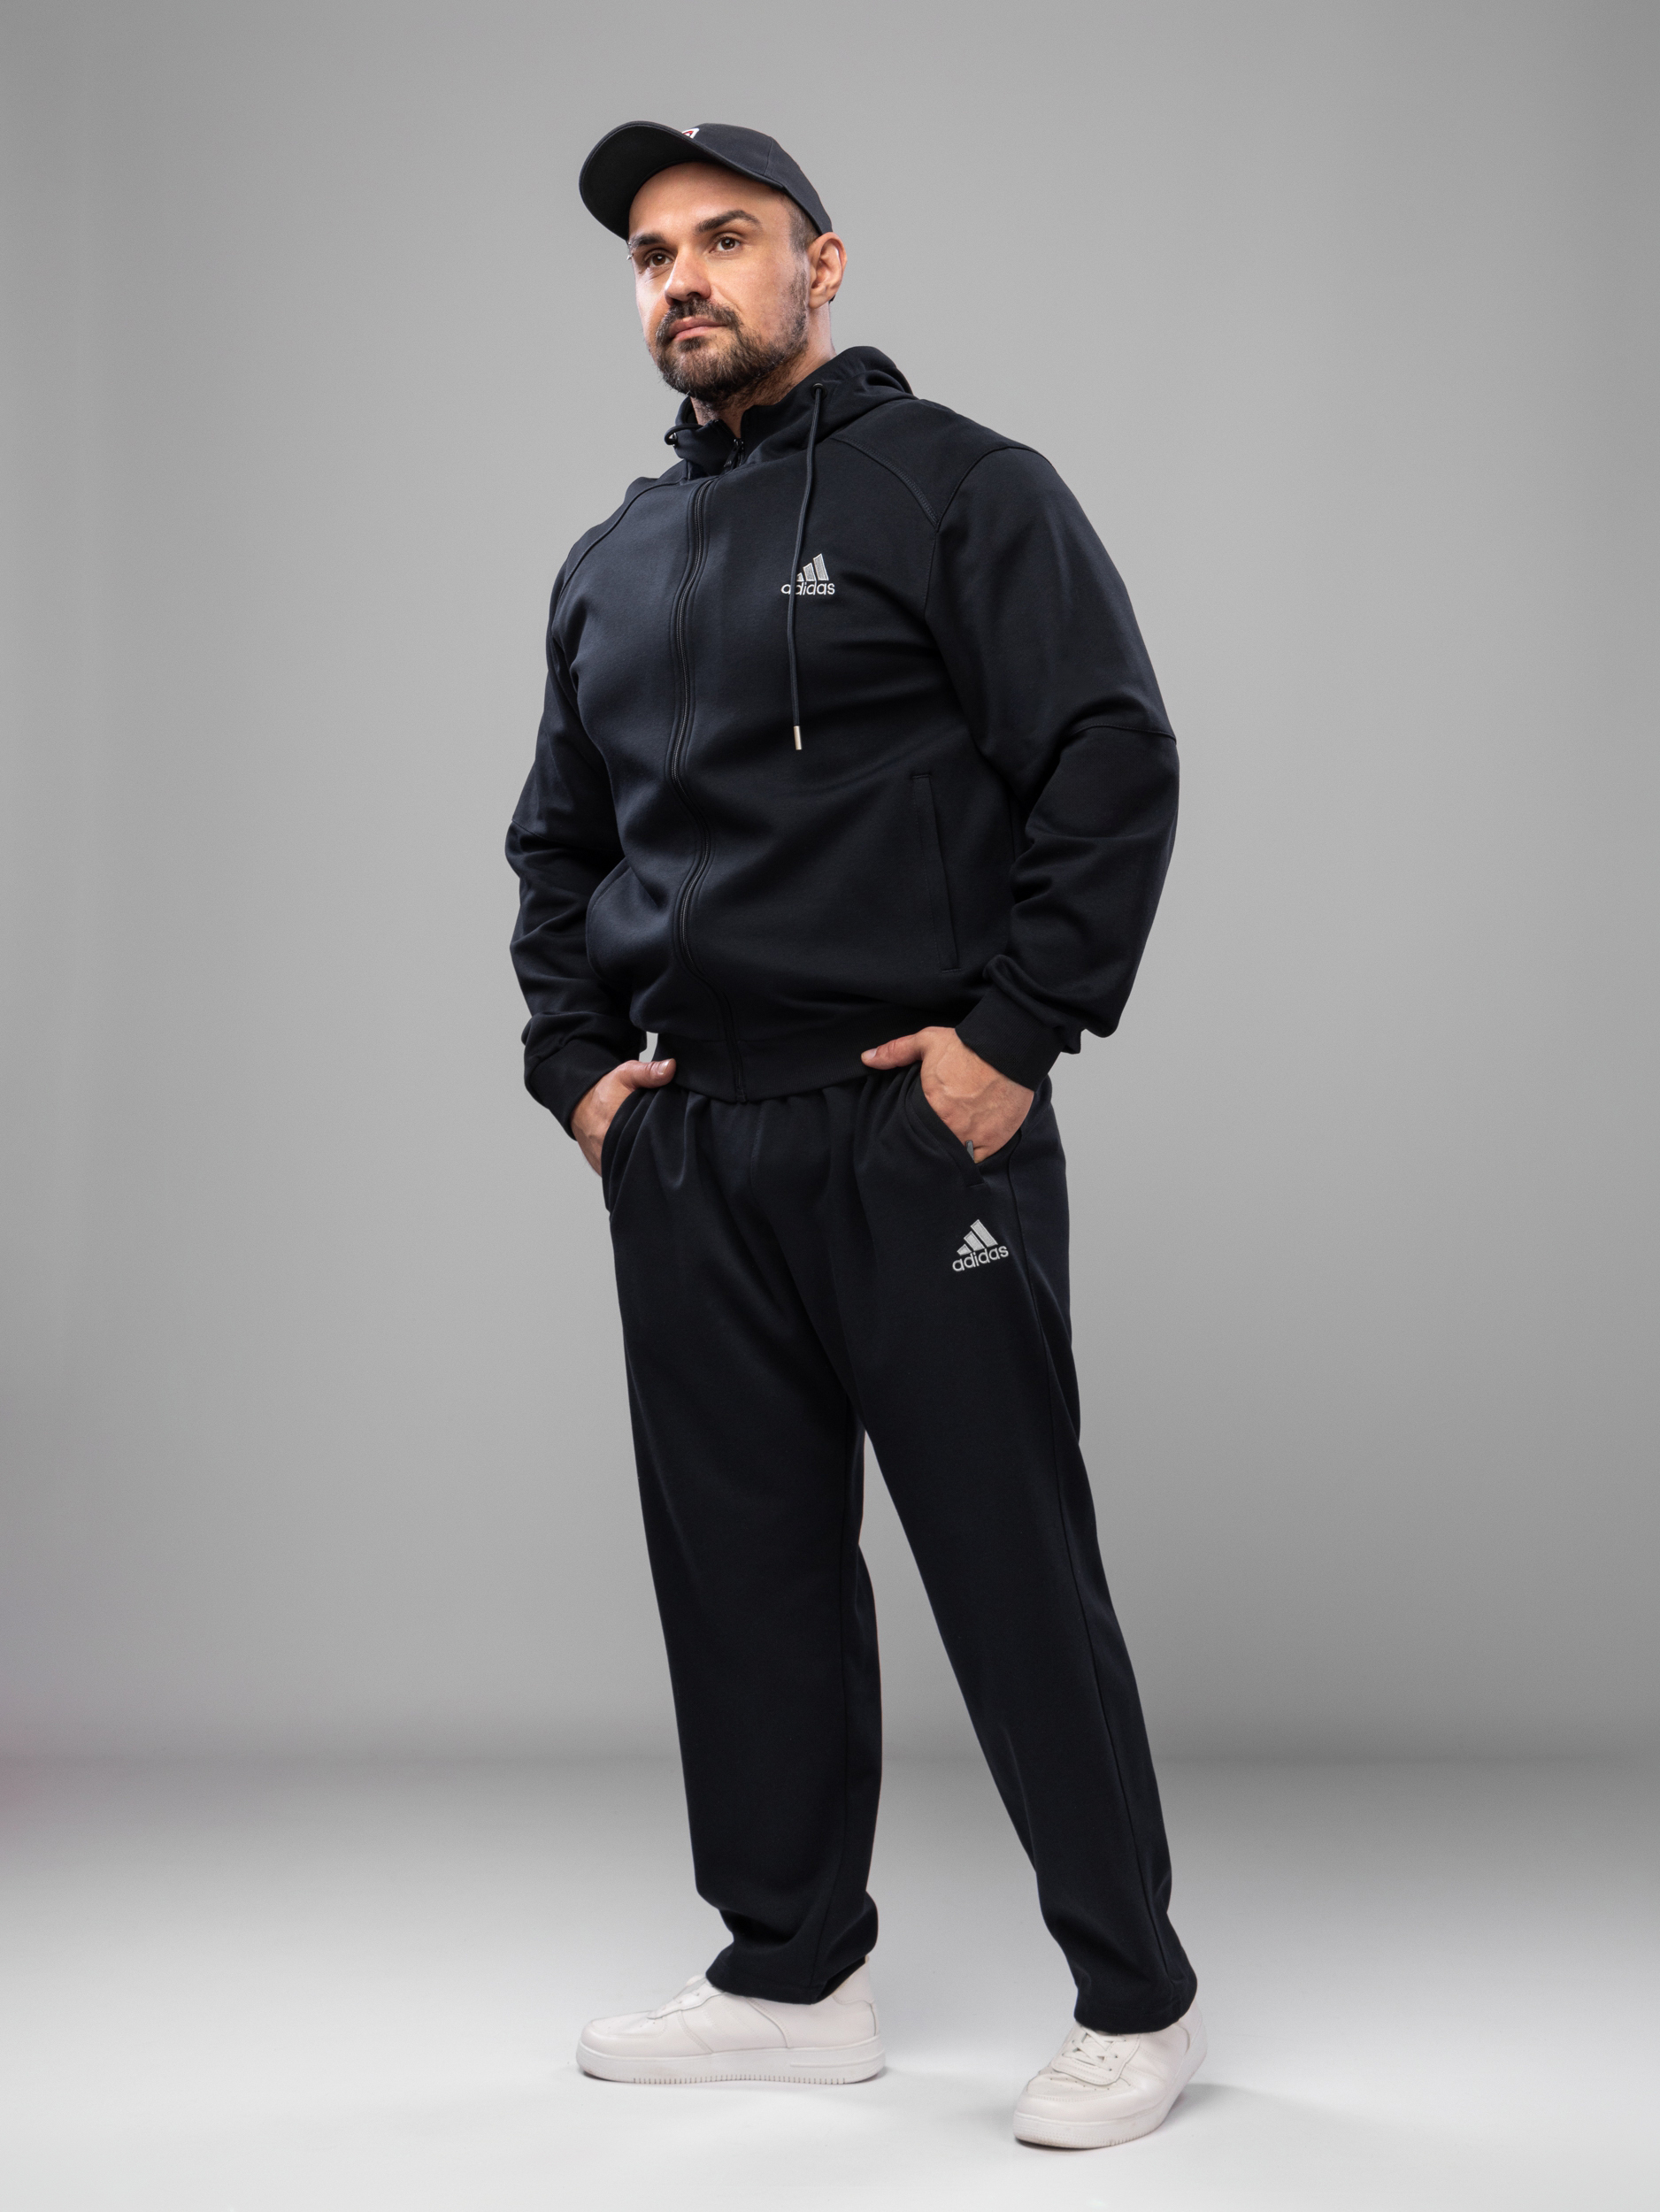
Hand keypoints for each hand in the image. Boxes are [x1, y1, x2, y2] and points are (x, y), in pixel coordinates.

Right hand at [572, 1055, 676, 1174]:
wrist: (579, 1104)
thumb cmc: (604, 1090)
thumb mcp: (627, 1074)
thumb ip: (649, 1072)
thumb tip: (670, 1068)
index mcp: (614, 1128)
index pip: (648, 1143)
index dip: (661, 1139)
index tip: (668, 1132)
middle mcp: (607, 1150)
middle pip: (641, 1158)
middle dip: (652, 1151)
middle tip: (661, 1139)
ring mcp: (603, 1162)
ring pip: (631, 1169)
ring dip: (640, 1160)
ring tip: (649, 1147)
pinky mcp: (601, 1169)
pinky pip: (620, 1173)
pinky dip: (629, 1166)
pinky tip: (637, 1155)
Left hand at [861, 1027, 1032, 1158]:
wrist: (1010, 1049)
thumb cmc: (969, 1047)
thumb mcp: (928, 1042)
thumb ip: (896, 1052)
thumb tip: (867, 1058)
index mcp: (931, 1108)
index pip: (912, 1132)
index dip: (911, 1134)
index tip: (912, 1133)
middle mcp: (951, 1127)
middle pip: (932, 1147)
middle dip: (928, 1146)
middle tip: (928, 1141)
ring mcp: (973, 1137)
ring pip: (953, 1158)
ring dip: (949, 1155)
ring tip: (945, 1149)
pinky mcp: (994, 1141)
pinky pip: (976, 1160)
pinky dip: (970, 1157)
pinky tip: (966, 1149)